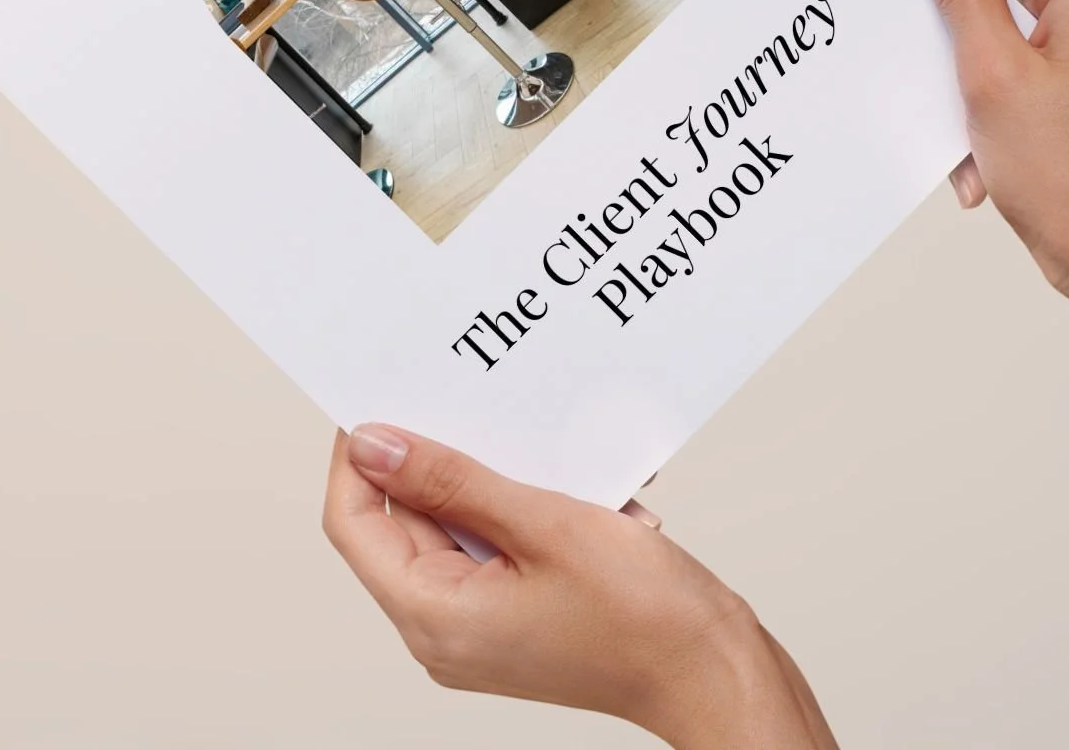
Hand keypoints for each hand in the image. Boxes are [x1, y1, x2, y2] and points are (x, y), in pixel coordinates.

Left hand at [324, 425, 835, 747]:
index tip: (379, 395)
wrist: (716, 672)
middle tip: (459, 396)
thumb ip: (451, 479)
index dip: (355, 454)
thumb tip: (372, 442)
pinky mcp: (510, 615)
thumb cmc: (645, 617)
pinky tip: (564, 481)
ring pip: (449, 525)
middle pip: (398, 521)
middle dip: (431, 457)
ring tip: (531, 445)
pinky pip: (487, 541)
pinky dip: (514, 502)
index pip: (352, 521)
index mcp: (433, 616)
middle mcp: (441, 630)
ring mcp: (477, 625)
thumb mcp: (543, 523)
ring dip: (485, 476)